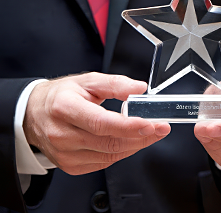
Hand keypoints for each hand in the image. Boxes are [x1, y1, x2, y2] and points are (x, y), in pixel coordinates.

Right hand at [23, 72, 170, 174]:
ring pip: (110, 155)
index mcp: (65, 108)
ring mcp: (65, 154)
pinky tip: (130, 141)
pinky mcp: (70, 166)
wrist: (34, 113)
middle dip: (141, 136)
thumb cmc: (61, 96)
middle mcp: (62, 134)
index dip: (129, 125)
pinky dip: (122, 152)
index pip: (102, 122)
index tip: (151, 123)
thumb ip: (115, 83)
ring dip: (135, 145)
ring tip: (150, 133)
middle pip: (109, 142)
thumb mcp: (87, 80)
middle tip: (161, 128)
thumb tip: (139, 88)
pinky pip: (104, 163)